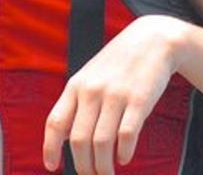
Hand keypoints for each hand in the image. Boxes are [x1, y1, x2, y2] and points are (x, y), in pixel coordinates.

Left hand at [43, 15, 186, 173]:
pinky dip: (124, 152)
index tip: (51, 167)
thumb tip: (65, 138)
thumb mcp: (90, 76)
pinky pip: (127, 134)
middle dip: (83, 166)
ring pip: (102, 142)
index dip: (50, 148)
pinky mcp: (139, 99)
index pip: (55, 122)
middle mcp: (92, 90)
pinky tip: (124, 157)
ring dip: (103, 166)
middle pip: (79, 140)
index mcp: (76, 85)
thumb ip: (77, 103)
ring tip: (107, 174)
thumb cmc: (119, 63)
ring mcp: (115, 94)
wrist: (152, 40)